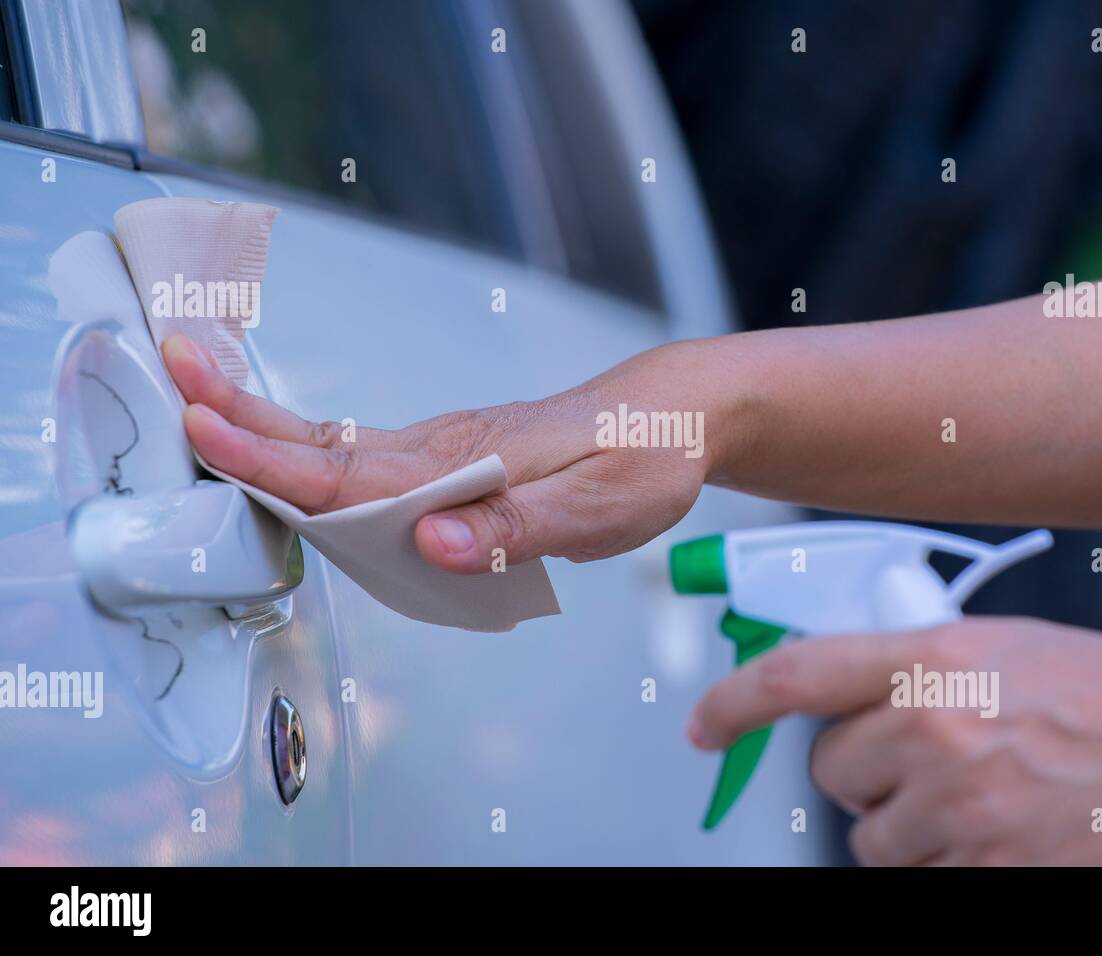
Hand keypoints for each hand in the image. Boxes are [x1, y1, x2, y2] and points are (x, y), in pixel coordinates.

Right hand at [161, 335, 730, 572]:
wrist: (680, 412)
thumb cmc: (646, 458)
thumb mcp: (597, 509)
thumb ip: (511, 531)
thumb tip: (429, 543)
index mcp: (466, 461)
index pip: (350, 470)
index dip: (271, 458)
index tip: (199, 423)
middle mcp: (444, 448)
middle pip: (326, 442)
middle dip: (242, 414)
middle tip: (169, 371)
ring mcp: (448, 447)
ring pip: (342, 446)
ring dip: (267, 429)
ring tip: (202, 405)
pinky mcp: (459, 455)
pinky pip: (372, 456)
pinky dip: (316, 450)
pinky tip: (293, 455)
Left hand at [688, 617, 1101, 864]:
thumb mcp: (1001, 645)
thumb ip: (916, 669)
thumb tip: (852, 707)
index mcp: (931, 657)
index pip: (794, 674)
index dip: (732, 703)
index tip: (702, 726)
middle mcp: (933, 728)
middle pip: (832, 777)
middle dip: (867, 781)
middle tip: (932, 773)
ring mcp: (962, 807)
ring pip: (874, 844)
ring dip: (913, 837)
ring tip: (989, 808)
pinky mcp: (995, 872)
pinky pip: (924, 886)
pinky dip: (950, 872)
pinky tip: (1006, 842)